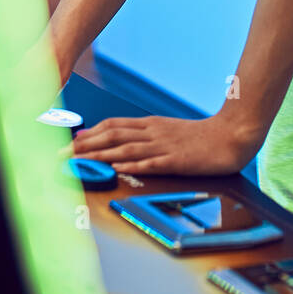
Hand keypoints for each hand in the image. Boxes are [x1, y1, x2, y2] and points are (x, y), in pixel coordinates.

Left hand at [60, 110, 262, 175]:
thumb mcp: (170, 131)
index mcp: (151, 124)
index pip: (112, 126)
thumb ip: (146, 136)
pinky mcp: (178, 160)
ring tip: (78, 162)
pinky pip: (153, 163)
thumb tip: (119, 144)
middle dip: (83, 146)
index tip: (68, 142)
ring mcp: (165, 146)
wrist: (232, 134)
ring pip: (126, 149)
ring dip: (100, 156)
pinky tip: (119, 169)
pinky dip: (134, 166)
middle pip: (112, 136)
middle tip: (61, 154)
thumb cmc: (201, 137)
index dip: (89, 134)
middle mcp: (153, 132)